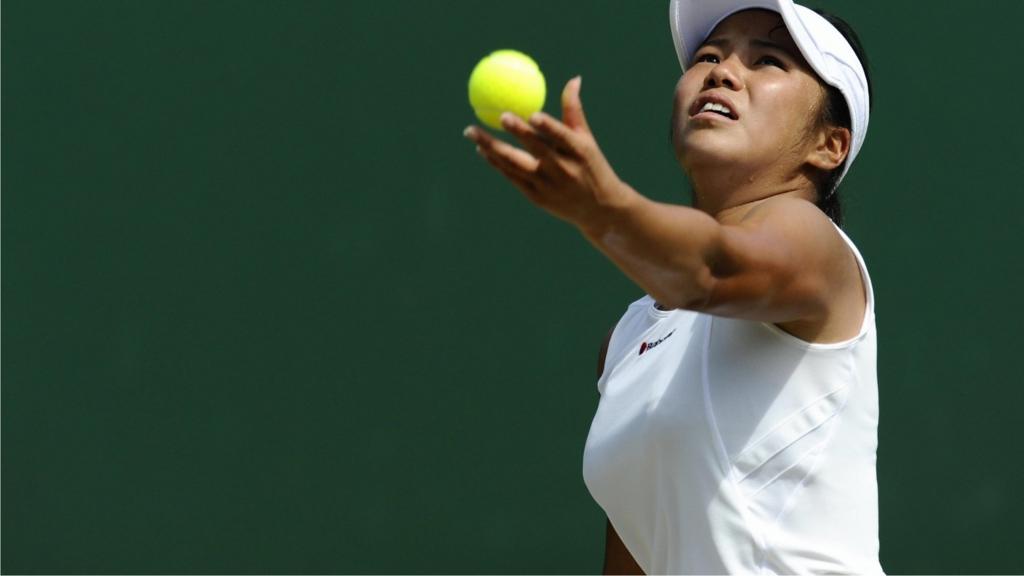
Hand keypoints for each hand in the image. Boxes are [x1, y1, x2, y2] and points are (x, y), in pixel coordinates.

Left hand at [463, 76, 634, 232]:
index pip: (562, 137)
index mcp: (579, 152)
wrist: (597, 209)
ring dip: (491, 148)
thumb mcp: (586, 140)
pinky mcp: (536, 197)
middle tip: (496, 114)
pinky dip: (496, 163)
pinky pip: (512, 177)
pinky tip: (482, 150)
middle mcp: (563, 170)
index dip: (548, 127)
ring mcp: (547, 185)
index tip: (533, 115)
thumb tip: (573, 79)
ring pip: (515, 164)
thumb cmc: (591, 166)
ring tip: (472, 131)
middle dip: (515, 132)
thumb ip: (573, 110)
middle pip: (534, 149)